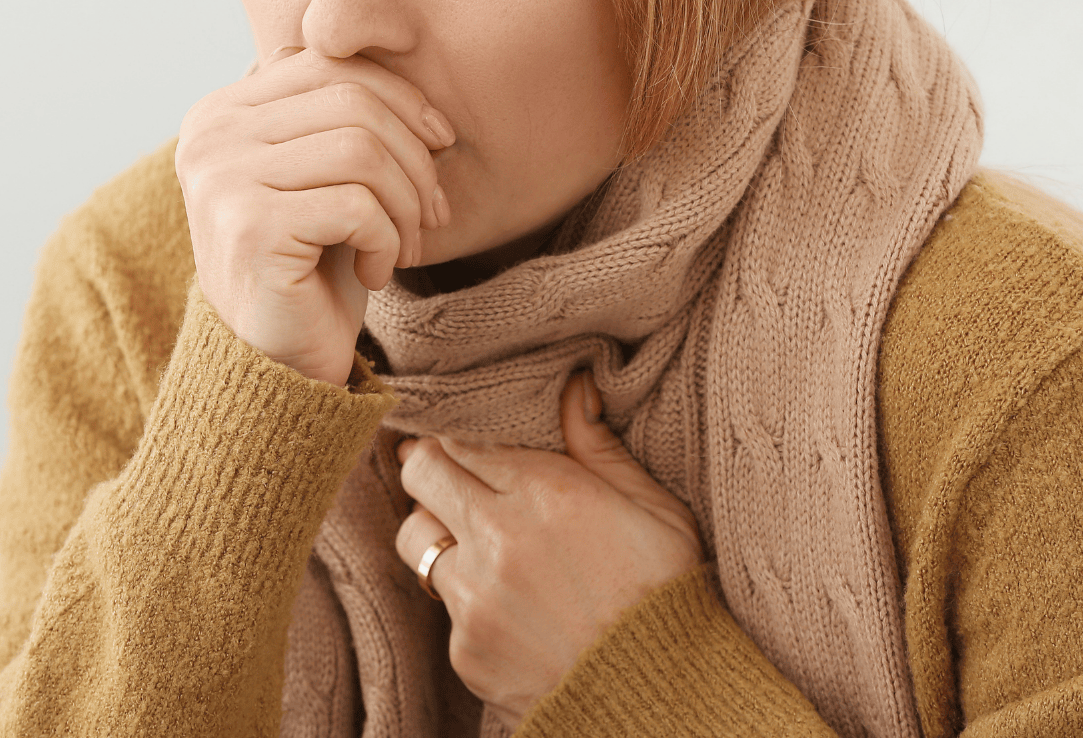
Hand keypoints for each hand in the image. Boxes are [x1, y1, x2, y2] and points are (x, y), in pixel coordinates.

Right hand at [175, 48, 455, 385]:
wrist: (277, 367)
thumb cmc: (313, 267)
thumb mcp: (326, 178)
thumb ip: (341, 116)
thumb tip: (410, 71)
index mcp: (220, 111)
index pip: (328, 64)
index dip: (400, 97)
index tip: (439, 145)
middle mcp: (208, 136)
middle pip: (352, 101)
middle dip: (413, 157)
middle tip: (430, 214)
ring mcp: (221, 180)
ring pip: (362, 149)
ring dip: (405, 204)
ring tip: (402, 246)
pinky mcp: (249, 228)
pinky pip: (357, 204)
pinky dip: (387, 241)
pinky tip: (377, 274)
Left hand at [394, 372, 703, 725]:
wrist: (662, 699)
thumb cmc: (666, 595)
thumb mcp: (654, 508)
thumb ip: (598, 444)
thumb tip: (574, 384)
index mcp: (543, 492)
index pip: (457, 440)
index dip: (456, 438)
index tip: (465, 445)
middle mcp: (496, 540)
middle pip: (418, 474)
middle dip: (429, 470)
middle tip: (453, 480)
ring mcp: (474, 599)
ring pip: (415, 540)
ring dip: (437, 533)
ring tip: (477, 545)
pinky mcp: (465, 651)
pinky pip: (442, 608)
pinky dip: (465, 602)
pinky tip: (509, 608)